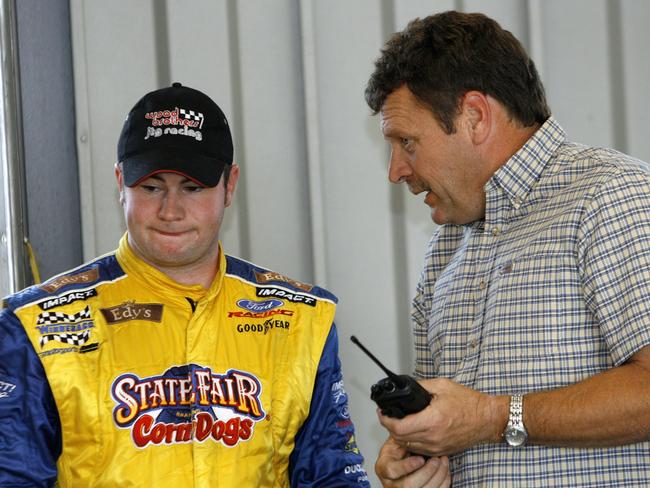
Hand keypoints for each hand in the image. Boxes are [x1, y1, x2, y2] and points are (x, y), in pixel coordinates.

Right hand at [375, 436, 450, 486]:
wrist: (403, 462)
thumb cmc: (399, 450)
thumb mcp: (394, 441)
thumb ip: (398, 435)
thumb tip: (400, 417)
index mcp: (383, 468)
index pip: (392, 470)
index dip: (407, 466)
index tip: (420, 458)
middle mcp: (391, 483)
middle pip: (409, 485)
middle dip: (426, 472)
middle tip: (436, 460)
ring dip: (437, 477)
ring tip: (443, 462)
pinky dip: (443, 482)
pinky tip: (445, 471)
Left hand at [378, 377, 506, 456]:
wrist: (487, 418)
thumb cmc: (469, 403)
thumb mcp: (442, 386)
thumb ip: (421, 386)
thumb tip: (405, 387)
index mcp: (432, 420)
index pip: (399, 427)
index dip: (386, 420)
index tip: (382, 412)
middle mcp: (433, 436)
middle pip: (399, 438)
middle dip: (390, 426)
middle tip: (389, 415)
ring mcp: (437, 446)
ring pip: (408, 445)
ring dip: (399, 435)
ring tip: (399, 422)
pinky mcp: (441, 451)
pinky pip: (419, 449)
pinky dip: (411, 441)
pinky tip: (413, 430)